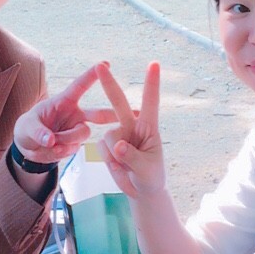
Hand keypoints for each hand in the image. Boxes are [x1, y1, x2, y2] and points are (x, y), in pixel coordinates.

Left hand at [12, 62, 116, 164]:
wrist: (27, 147)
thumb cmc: (28, 128)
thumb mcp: (27, 128)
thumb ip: (38, 132)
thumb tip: (50, 140)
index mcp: (64, 101)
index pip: (79, 86)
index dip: (92, 76)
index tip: (105, 64)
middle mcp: (76, 114)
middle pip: (99, 113)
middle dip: (114, 113)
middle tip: (134, 113)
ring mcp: (77, 130)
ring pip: (83, 134)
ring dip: (66, 140)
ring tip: (50, 143)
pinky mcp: (76, 145)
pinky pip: (74, 149)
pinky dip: (62, 151)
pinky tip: (52, 150)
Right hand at [95, 62, 165, 197]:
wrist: (140, 189)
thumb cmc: (151, 176)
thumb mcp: (146, 169)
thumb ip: (132, 157)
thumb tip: (118, 145)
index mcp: (149, 127)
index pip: (150, 102)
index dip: (151, 83)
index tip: (154, 63)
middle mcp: (132, 126)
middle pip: (119, 102)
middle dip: (109, 84)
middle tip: (100, 65)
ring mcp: (119, 134)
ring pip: (109, 137)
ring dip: (115, 155)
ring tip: (127, 166)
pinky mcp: (107, 145)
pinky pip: (101, 148)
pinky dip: (108, 160)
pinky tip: (118, 166)